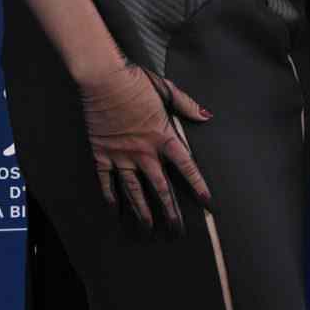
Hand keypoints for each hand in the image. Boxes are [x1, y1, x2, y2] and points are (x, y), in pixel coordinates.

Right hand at [75, 59, 212, 228]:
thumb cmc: (137, 82)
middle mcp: (144, 151)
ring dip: (143, 211)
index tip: (207, 202)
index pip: (186, 167)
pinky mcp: (102, 153)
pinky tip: (115, 211)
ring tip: (148, 228)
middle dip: (170, 211)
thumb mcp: (167, 90)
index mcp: (163, 136)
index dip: (198, 185)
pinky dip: (110, 196)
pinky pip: (107, 181)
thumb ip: (187, 106)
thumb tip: (206, 115)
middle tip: (176, 230)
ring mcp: (122, 155)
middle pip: (161, 187)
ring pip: (135, 190)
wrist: (104, 79)